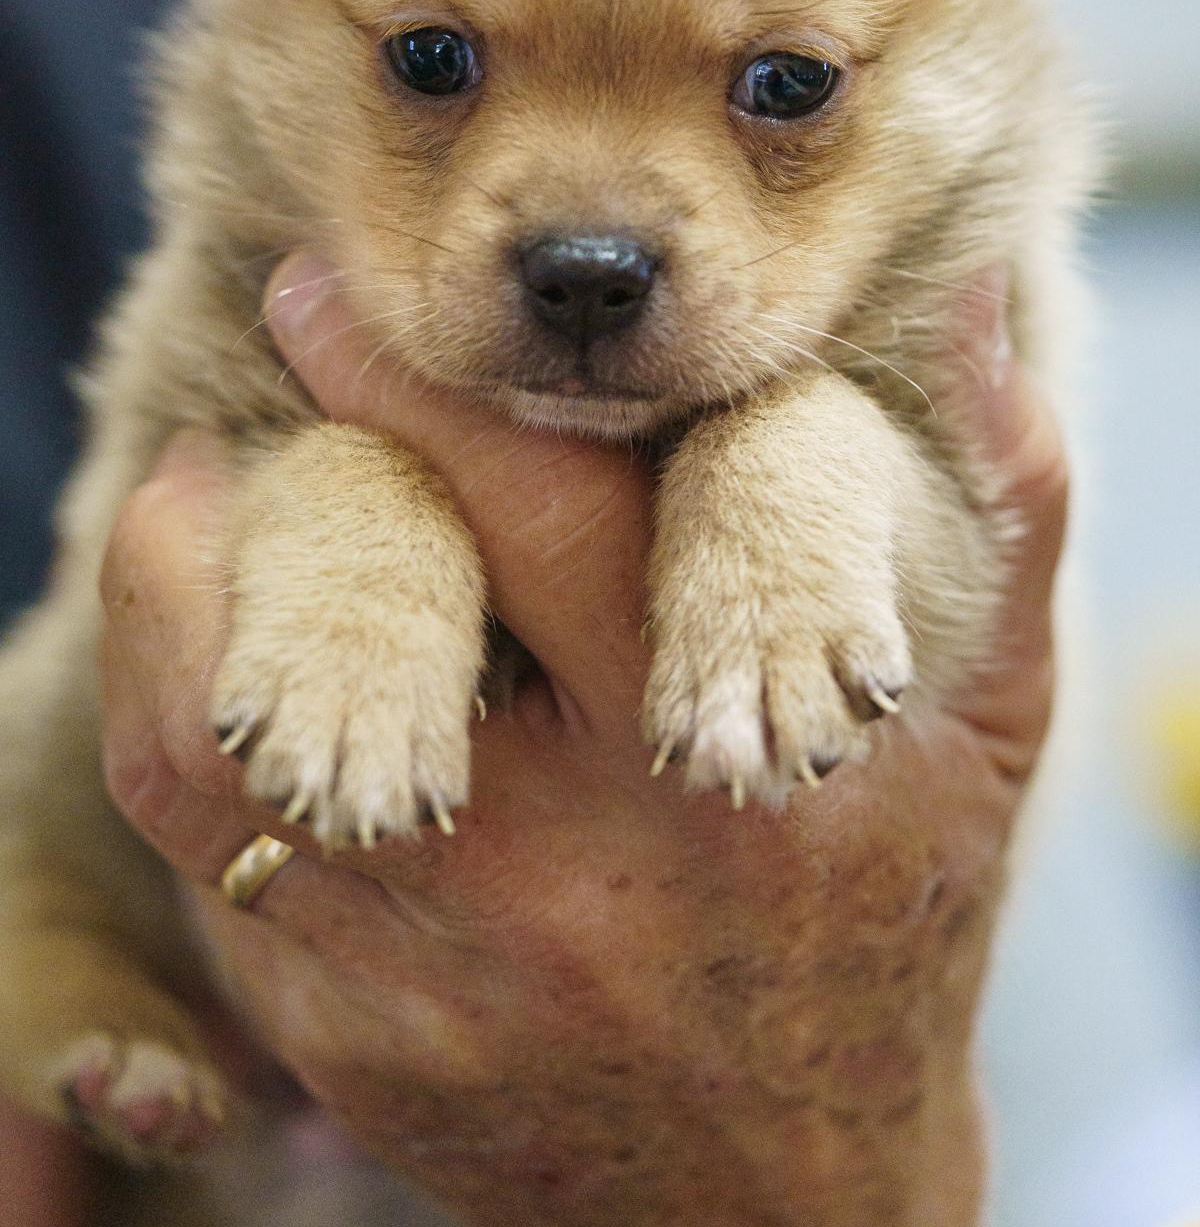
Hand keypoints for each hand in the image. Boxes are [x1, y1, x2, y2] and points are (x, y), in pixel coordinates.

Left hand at [96, 255, 1064, 1226]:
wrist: (793, 1199)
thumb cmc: (897, 928)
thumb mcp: (995, 722)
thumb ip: (1004, 503)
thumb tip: (973, 309)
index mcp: (711, 755)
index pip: (529, 516)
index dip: (407, 386)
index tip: (321, 296)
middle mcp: (561, 865)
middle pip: (340, 635)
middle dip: (256, 489)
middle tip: (228, 404)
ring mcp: (438, 969)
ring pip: (214, 763)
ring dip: (169, 611)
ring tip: (185, 516)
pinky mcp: (354, 1046)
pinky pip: (221, 875)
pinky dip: (199, 746)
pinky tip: (224, 680)